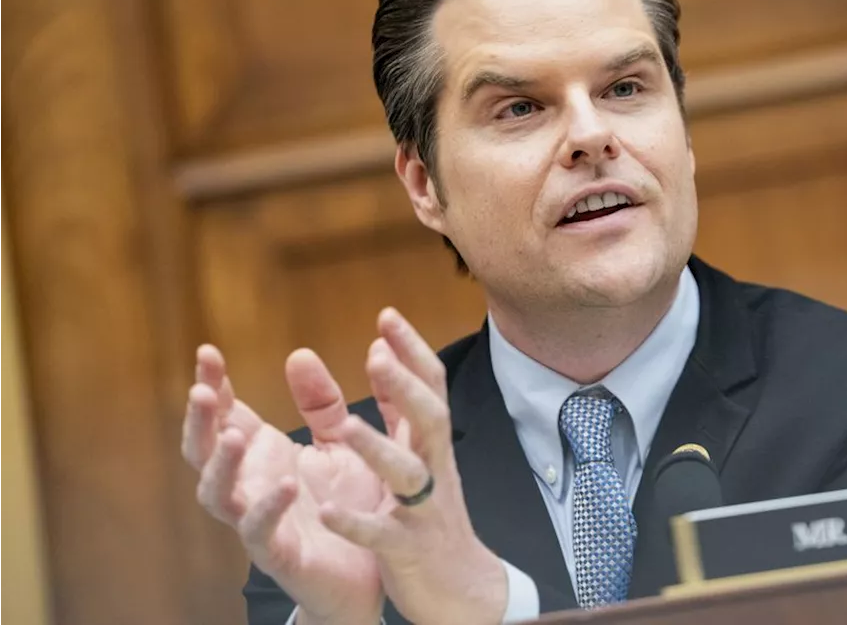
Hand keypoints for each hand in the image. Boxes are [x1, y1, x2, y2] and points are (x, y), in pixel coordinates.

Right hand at [181, 345, 386, 624]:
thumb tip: (300, 352)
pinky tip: (285, 485)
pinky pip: (261, 534)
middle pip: (204, 452)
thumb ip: (322, 403)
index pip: (224, 415)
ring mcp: (258, 521)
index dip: (211, 385)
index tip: (207, 351)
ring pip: (218, 495)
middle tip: (201, 391)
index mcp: (263, 455)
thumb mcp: (340, 443)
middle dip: (199, 422)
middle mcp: (250, 485)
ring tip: (235, 436)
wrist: (375, 569)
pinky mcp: (280, 555)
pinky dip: (267, 509)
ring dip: (221, 466)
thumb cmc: (348, 503)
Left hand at [318, 308, 508, 624]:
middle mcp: (435, 470)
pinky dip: (358, 524)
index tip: (387, 315)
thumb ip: (398, 405)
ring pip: (409, 474)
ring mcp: (424, 510)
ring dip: (380, 449)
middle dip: (407, 386)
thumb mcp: (420, 454)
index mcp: (432, 446)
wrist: (461, 587)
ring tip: (346, 427)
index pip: (431, 388)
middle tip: (378, 353)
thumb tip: (381, 348)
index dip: (412, 351)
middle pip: (431, 420)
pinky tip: (329, 513)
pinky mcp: (408, 550)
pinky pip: (383, 535)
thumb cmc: (432, 515)